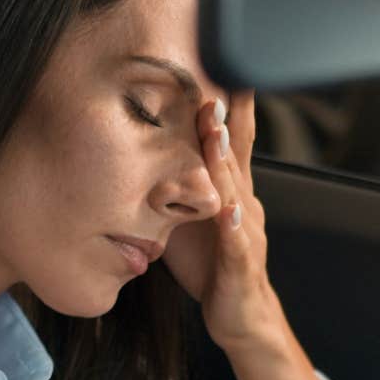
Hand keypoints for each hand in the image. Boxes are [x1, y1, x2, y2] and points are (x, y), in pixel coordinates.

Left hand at [161, 89, 281, 350]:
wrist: (242, 314)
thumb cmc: (212, 263)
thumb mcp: (187, 215)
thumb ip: (172, 184)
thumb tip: (134, 153)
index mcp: (231, 188)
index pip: (230, 138)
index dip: (226, 104)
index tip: (217, 65)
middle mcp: (243, 202)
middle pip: (237, 152)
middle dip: (226, 116)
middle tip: (216, 79)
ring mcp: (245, 231)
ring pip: (235, 189)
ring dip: (226, 159)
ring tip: (216, 131)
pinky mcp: (241, 262)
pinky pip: (236, 240)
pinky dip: (232, 224)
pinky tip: (227, 210)